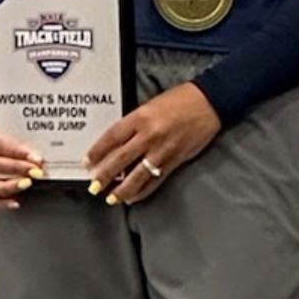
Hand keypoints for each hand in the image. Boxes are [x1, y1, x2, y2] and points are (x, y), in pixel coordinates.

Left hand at [85, 83, 223, 204]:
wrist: (210, 102)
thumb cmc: (181, 100)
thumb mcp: (150, 106)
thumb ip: (134, 124)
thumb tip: (119, 144)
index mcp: (140, 118)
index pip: (111, 138)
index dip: (96, 152)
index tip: (88, 162)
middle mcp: (149, 135)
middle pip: (120, 159)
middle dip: (104, 175)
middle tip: (94, 186)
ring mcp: (162, 149)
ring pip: (136, 175)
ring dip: (121, 189)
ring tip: (111, 198)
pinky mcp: (175, 160)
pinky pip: (155, 180)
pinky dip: (142, 191)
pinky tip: (133, 197)